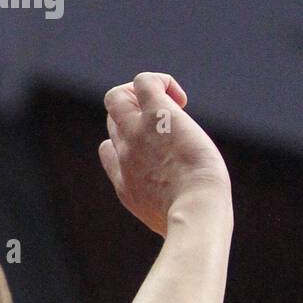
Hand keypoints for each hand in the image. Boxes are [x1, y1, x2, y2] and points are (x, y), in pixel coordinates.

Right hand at [100, 73, 231, 236]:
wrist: (194, 208)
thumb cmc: (191, 219)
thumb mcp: (169, 222)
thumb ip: (168, 211)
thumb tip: (183, 221)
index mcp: (124, 182)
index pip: (108, 149)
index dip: (125, 142)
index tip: (157, 151)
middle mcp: (124, 154)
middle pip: (112, 120)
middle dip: (135, 114)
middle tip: (168, 125)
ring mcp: (135, 133)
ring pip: (117, 97)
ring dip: (141, 94)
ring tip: (172, 106)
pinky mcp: (156, 114)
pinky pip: (144, 80)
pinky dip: (160, 81)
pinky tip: (181, 100)